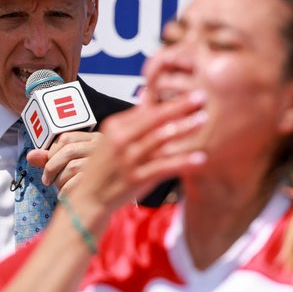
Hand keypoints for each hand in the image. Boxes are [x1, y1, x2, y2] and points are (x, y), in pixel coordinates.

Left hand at [27, 131, 102, 195]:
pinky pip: (77, 183)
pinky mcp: (101, 181)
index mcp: (94, 138)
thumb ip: (50, 158)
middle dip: (52, 167)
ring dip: (59, 181)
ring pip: (72, 167)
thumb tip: (31, 156)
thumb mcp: (70, 164)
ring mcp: (103, 164)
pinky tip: (64, 196)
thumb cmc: (86, 179)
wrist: (105, 199)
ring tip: (60, 188)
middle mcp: (100, 148)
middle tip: (47, 180)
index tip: (47, 164)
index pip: (66, 137)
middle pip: (68, 150)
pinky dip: (65, 191)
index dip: (52, 151)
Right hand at [70, 90, 207, 211]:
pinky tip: (200, 157)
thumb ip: (133, 120)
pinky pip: (164, 166)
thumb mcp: (112, 139)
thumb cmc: (104, 167)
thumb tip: (147, 96)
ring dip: (184, 128)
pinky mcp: (136, 178)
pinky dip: (183, 161)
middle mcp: (121, 140)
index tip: (190, 94)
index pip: (147, 110)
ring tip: (202, 121)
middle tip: (201, 97)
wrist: (90, 197)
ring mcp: (129, 159)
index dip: (170, 101)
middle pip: (155, 119)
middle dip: (179, 107)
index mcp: (116, 127)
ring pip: (161, 139)